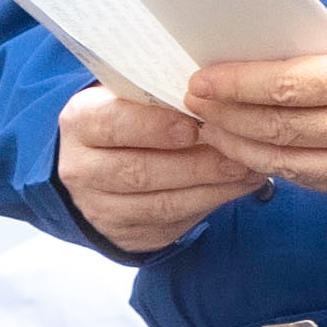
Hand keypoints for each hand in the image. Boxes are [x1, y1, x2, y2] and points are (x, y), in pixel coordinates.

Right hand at [54, 83, 263, 255]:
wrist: (98, 167)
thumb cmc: (126, 118)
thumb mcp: (128, 97)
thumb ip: (157, 93)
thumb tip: (211, 93)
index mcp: (80, 122)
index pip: (112, 124)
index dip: (154, 125)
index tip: (193, 124)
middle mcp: (82, 168)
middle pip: (139, 171)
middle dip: (194, 163)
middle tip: (235, 151)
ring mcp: (102, 207)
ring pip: (160, 203)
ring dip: (210, 187)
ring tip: (246, 169)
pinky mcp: (127, 233)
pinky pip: (173, 222)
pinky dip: (211, 203)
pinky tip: (237, 186)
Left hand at [183, 0, 326, 203]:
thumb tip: (289, 36)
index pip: (285, 84)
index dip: (236, 84)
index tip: (201, 80)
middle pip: (277, 127)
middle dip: (227, 116)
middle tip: (194, 105)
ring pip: (289, 164)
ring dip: (243, 149)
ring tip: (213, 132)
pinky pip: (315, 182)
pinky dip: (279, 168)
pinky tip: (256, 152)